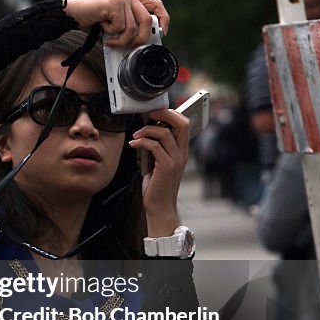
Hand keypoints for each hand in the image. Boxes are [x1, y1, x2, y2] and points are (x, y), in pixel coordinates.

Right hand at [64, 0, 168, 46]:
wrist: (70, 13)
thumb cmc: (90, 18)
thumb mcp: (114, 20)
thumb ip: (128, 23)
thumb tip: (144, 38)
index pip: (156, 5)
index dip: (163, 19)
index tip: (162, 32)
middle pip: (148, 20)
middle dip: (141, 38)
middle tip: (130, 46)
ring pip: (133, 27)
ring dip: (121, 39)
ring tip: (110, 39)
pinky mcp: (114, 3)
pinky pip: (121, 27)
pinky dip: (111, 33)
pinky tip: (102, 26)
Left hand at [128, 107, 188, 236]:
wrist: (160, 207)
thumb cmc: (157, 186)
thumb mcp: (157, 163)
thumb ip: (157, 149)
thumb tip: (146, 132)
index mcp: (182, 152)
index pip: (185, 125)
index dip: (173, 114)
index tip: (158, 112)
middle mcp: (182, 154)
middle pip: (182, 123)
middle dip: (165, 114)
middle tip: (150, 115)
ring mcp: (176, 160)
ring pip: (164, 133)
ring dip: (146, 130)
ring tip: (136, 136)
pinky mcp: (166, 166)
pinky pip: (153, 146)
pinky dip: (141, 142)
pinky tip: (133, 144)